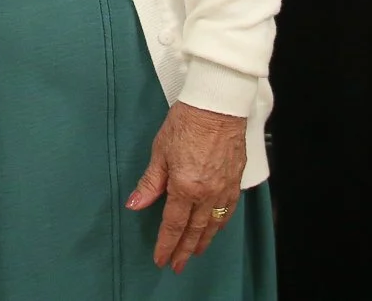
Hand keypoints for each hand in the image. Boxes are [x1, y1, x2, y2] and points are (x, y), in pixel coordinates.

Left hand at [127, 102, 246, 271]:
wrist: (218, 105)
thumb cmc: (186, 122)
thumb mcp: (160, 151)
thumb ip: (150, 183)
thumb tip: (135, 204)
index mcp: (186, 187)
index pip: (173, 225)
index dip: (166, 244)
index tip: (160, 259)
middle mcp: (207, 193)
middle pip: (194, 230)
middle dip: (184, 251)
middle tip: (177, 266)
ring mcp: (224, 189)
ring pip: (213, 224)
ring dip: (203, 242)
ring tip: (195, 254)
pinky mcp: (235, 181)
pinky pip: (228, 211)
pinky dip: (220, 224)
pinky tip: (215, 229)